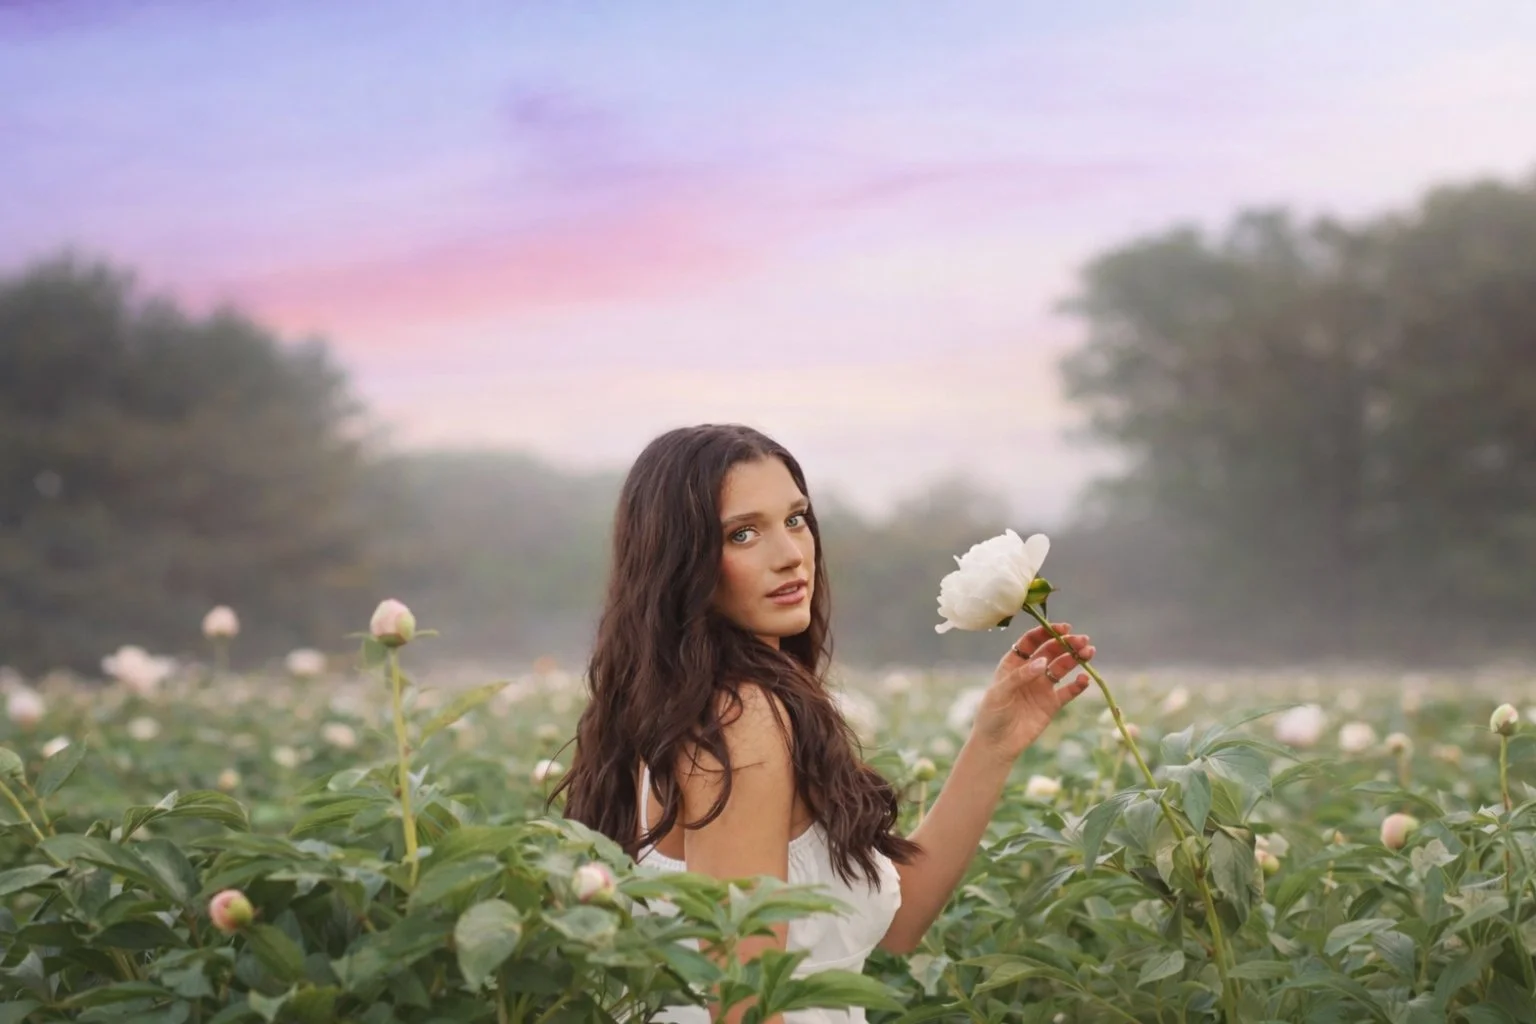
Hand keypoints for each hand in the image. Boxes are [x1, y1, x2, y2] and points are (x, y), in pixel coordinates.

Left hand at [968, 621, 1093, 762]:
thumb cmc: (992, 715)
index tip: (1063, 628)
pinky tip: (1084, 679)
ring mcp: (1042, 687)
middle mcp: (1030, 672)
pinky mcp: (1052, 704)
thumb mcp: (1000, 692)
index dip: (1047, 632)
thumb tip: (1043, 661)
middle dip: (1067, 644)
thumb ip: (1020, 676)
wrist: (997, 744)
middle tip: (1082, 640)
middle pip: (1051, 651)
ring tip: (1088, 652)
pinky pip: (1068, 691)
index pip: (1031, 642)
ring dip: (1076, 659)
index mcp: (1013, 663)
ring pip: (1062, 668)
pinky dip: (1078, 685)